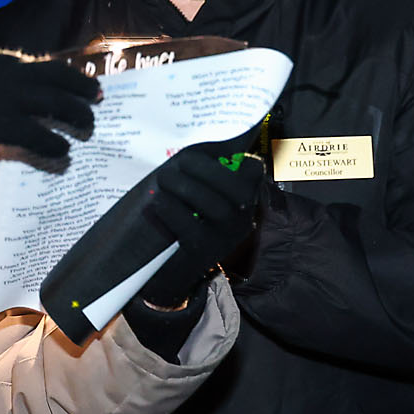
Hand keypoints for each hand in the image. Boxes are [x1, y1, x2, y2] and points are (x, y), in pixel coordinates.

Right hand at [0, 48, 98, 172]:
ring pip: (55, 103)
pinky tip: (64, 153)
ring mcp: (3, 96)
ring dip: (76, 114)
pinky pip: (39, 134)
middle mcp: (4, 71)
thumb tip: (7, 102)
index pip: (37, 64)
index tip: (78, 80)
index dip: (62, 74)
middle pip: (55, 76)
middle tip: (97, 96)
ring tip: (89, 126)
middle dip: (81, 86)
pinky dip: (55, 143)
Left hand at [139, 146, 266, 307]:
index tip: (224, 154)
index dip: (246, 160)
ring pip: (217, 209)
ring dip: (186, 187)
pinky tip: (158, 201)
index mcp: (242, 199)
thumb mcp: (201, 194)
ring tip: (164, 178)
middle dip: (207, 170)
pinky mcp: (202, 253)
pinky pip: (191, 228)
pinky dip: (171, 209)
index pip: (256, 174)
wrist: (172, 268)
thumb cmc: (185, 217)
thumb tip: (203, 145)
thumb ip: (204, 170)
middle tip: (180, 161)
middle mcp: (241, 220)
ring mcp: (224, 239)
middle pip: (238, 191)